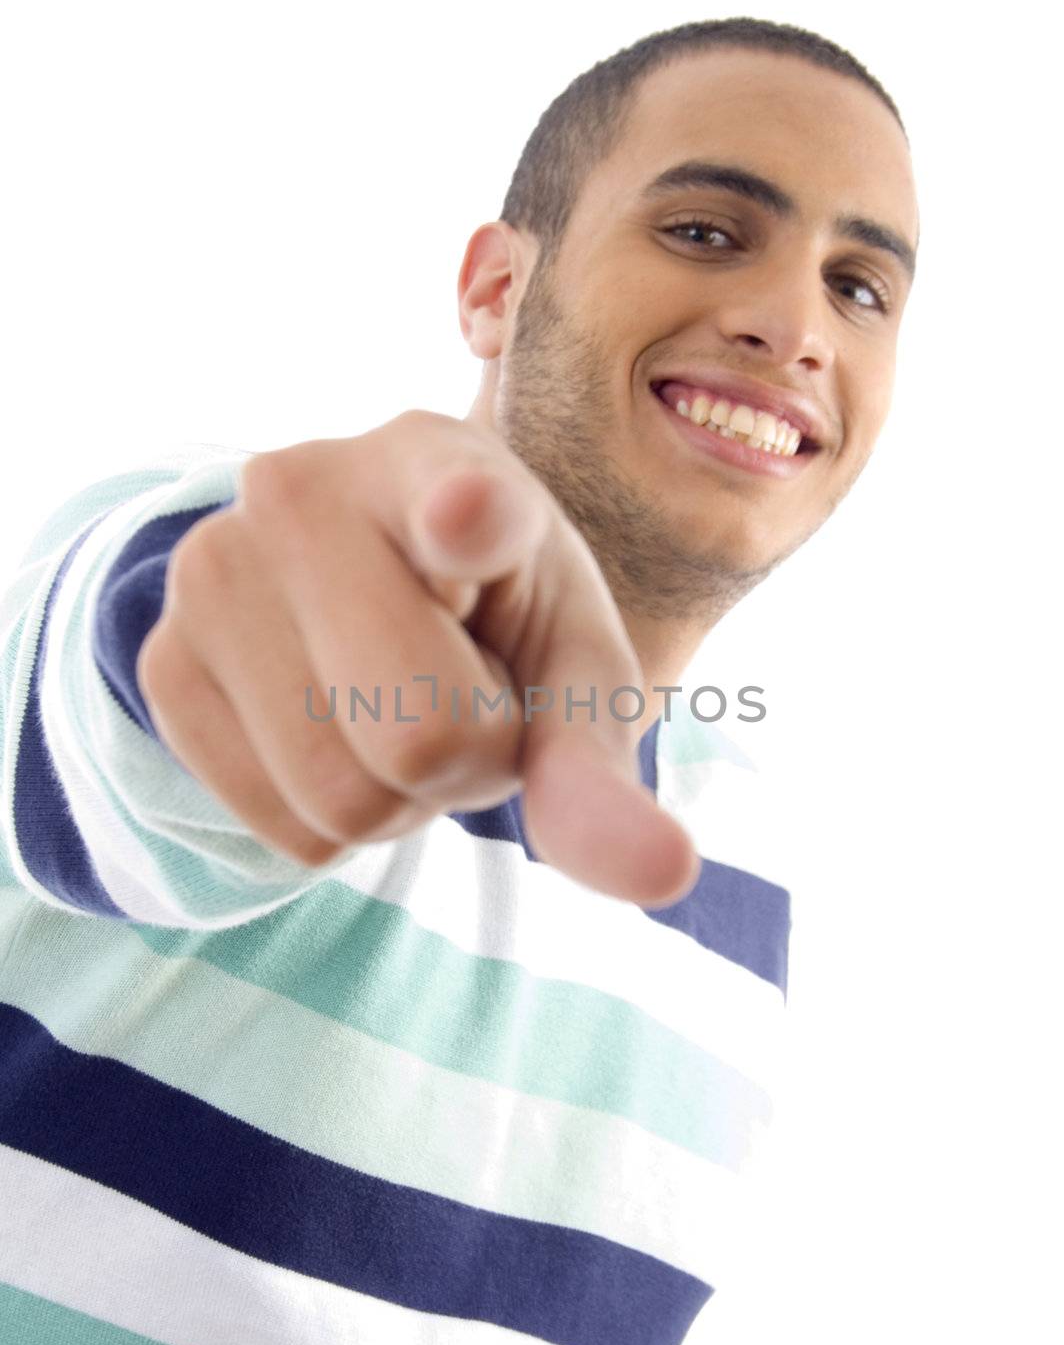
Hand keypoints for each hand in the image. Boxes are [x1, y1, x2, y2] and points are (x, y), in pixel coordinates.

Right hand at [137, 411, 699, 906]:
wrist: (368, 586)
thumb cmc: (498, 619)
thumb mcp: (570, 673)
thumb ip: (604, 769)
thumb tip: (666, 879)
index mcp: (449, 465)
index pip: (462, 498)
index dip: (470, 519)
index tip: (469, 517)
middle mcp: (307, 490)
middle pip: (420, 734)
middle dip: (465, 761)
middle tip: (459, 696)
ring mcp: (215, 569)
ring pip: (341, 799)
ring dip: (395, 800)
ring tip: (390, 710)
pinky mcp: (164, 658)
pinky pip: (279, 828)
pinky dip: (326, 821)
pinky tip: (331, 731)